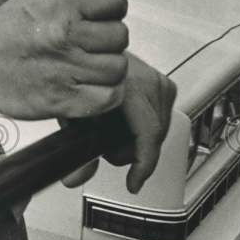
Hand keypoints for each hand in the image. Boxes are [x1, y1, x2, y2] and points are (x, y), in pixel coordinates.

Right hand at [0, 0, 131, 120]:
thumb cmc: (9, 30)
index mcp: (58, 5)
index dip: (111, 7)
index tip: (98, 15)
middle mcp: (62, 36)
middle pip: (120, 36)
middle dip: (107, 40)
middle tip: (86, 43)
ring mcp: (63, 70)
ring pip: (117, 68)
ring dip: (106, 68)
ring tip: (85, 64)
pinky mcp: (63, 101)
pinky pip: (110, 97)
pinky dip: (105, 93)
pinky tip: (88, 83)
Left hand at [59, 52, 176, 192]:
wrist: (89, 58)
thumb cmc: (83, 80)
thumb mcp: (74, 115)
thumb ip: (77, 150)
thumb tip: (73, 179)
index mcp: (127, 86)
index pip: (148, 133)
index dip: (142, 164)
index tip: (134, 182)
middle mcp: (148, 81)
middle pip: (153, 136)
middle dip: (130, 152)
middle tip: (106, 149)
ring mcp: (160, 82)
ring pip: (159, 131)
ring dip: (137, 140)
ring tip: (112, 132)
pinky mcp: (166, 85)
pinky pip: (162, 120)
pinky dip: (145, 129)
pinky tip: (125, 124)